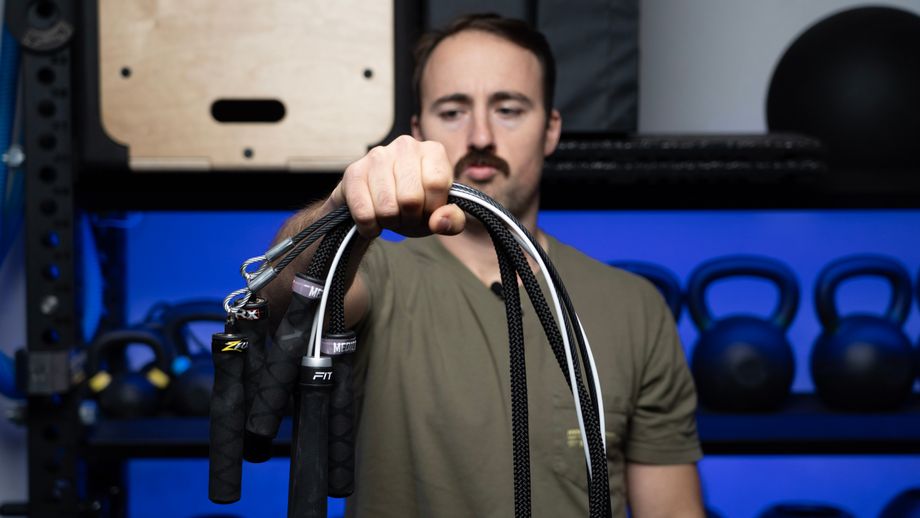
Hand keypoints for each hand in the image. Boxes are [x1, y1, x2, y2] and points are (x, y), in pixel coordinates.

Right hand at [329, 135, 465, 237]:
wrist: (377, 205)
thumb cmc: (415, 206)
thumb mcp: (440, 215)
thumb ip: (453, 220)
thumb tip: (439, 222)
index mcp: (433, 151)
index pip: (436, 184)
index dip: (432, 208)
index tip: (427, 211)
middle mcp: (406, 145)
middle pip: (411, 199)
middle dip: (409, 219)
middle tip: (406, 216)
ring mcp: (377, 155)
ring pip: (387, 208)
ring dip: (389, 223)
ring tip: (391, 216)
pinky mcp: (353, 171)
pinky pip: (364, 213)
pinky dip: (370, 227)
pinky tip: (373, 221)